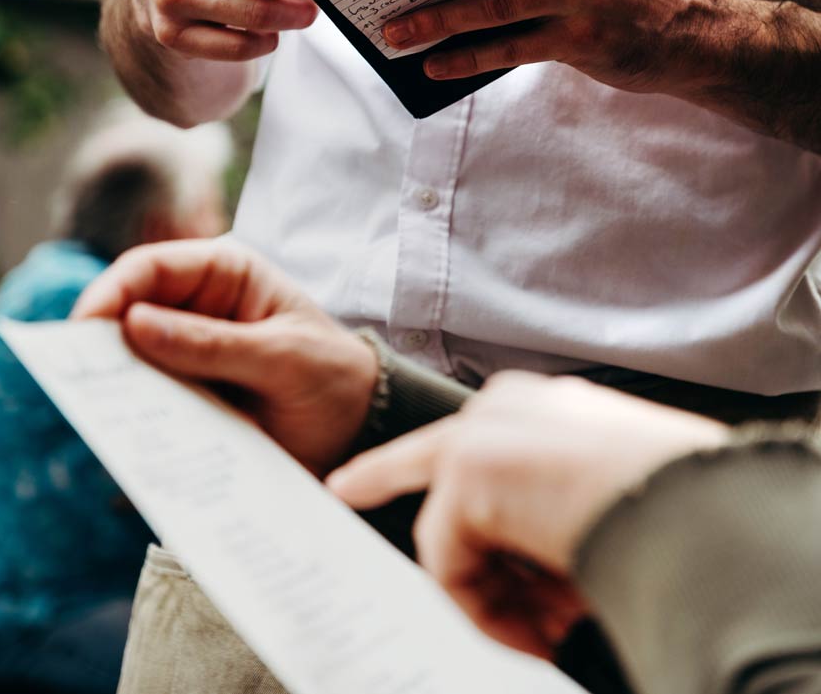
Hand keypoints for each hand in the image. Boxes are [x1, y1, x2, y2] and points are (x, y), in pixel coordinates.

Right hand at [72, 239, 376, 475]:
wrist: (362, 432)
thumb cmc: (334, 377)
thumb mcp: (283, 357)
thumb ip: (214, 344)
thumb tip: (134, 324)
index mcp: (226, 274)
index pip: (151, 268)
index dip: (112, 291)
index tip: (85, 327)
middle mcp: (198, 309)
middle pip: (129, 314)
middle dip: (101, 343)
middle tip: (76, 377)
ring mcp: (189, 356)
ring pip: (131, 363)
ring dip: (114, 385)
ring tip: (98, 412)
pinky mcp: (188, 399)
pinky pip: (148, 404)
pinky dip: (134, 418)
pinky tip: (127, 439)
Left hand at [329, 372, 726, 656]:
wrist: (695, 501)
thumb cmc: (675, 503)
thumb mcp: (612, 501)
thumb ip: (556, 514)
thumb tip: (543, 563)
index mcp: (550, 409)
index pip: (477, 435)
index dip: (429, 465)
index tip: (366, 479)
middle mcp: (509, 409)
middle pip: (428, 456)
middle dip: (382, 472)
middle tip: (344, 487)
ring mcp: (484, 434)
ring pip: (452, 533)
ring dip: (495, 595)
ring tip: (553, 629)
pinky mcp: (466, 471)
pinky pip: (451, 565)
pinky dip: (490, 611)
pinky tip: (540, 630)